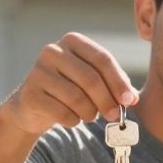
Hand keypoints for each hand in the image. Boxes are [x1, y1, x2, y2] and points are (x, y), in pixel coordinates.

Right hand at [2, 33, 139, 135]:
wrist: (33, 106)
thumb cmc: (70, 90)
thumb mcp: (93, 82)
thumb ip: (115, 85)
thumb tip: (132, 98)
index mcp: (72, 41)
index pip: (102, 59)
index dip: (119, 81)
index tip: (130, 100)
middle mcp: (53, 51)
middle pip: (90, 78)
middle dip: (107, 100)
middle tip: (115, 116)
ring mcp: (38, 71)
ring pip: (77, 97)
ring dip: (90, 113)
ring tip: (90, 116)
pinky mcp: (30, 93)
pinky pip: (62, 112)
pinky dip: (73, 120)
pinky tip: (72, 119)